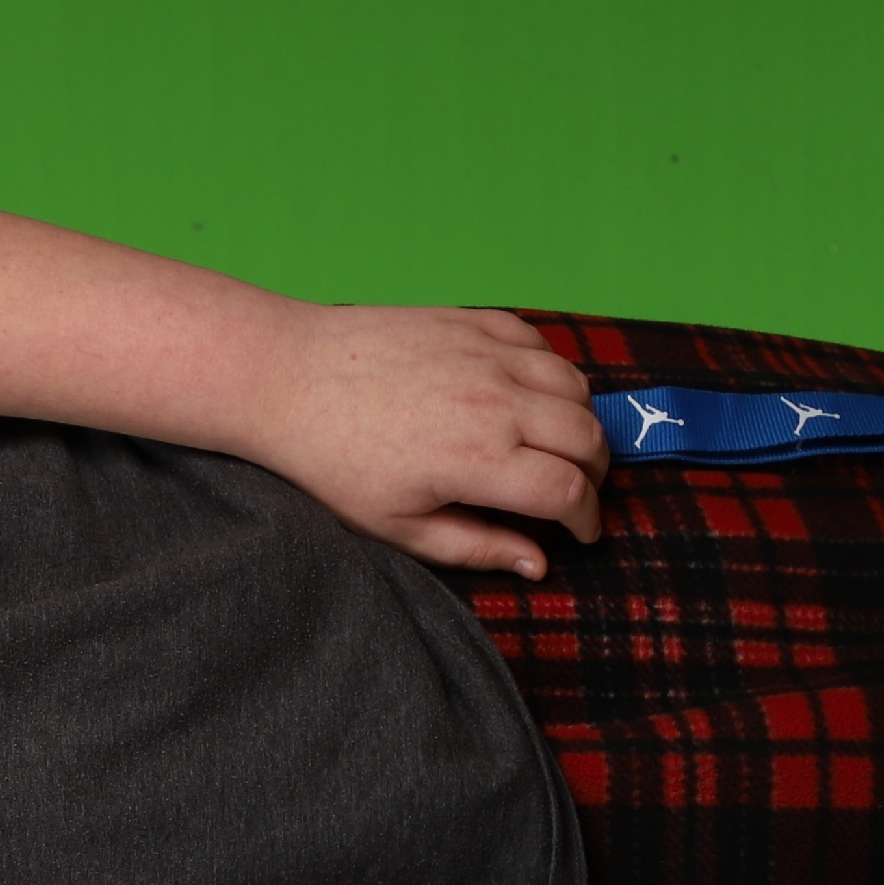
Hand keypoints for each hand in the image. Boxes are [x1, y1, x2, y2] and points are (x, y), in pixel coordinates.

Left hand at [251, 303, 608, 578]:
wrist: (286, 379)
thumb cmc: (330, 461)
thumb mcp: (396, 527)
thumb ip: (475, 547)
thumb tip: (537, 564)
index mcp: (480, 460)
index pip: (570, 491)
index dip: (588, 519)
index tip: (583, 532)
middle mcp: (497, 401)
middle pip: (589, 436)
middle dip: (597, 472)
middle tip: (576, 492)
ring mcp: (487, 354)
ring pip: (576, 384)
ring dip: (581, 419)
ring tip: (558, 445)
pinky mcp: (472, 321)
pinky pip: (540, 343)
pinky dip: (551, 371)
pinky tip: (529, 394)